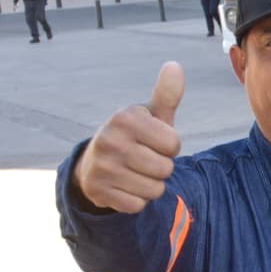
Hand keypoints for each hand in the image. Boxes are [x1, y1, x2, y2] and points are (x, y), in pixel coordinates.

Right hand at [73, 62, 184, 213]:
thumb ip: (167, 94)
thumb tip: (174, 65)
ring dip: (151, 185)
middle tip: (143, 159)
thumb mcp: (151, 115)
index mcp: (125, 118)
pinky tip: (124, 186)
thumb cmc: (135, 136)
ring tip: (134, 172)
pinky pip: (138, 205)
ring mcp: (101, 167)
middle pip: (165, 169)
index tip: (152, 141)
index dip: (169, 146)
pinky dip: (137, 200)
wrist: (95, 164)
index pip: (174, 144)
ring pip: (154, 190)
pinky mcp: (98, 192)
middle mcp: (109, 140)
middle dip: (161, 167)